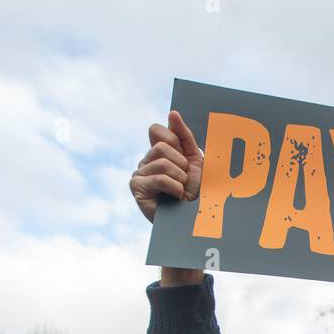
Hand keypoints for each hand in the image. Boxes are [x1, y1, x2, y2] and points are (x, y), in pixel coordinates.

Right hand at [130, 110, 205, 286]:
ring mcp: (139, 173)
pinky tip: (175, 196)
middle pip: (162, 145)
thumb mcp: (195, 161)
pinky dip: (173, 186)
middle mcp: (146, 161)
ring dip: (180, 177)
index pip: (159, 130)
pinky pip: (158, 177)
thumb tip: (172, 113)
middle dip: (181, 163)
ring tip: (181, 190)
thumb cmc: (196, 193)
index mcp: (158, 152)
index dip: (176, 142)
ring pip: (161, 160)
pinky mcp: (136, 188)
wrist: (195, 220)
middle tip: (185, 180)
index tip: (185, 159)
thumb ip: (184, 136)